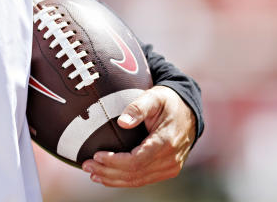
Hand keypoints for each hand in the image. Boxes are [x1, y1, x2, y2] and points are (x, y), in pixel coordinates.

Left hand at [81, 85, 195, 186]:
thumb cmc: (168, 101)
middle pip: (135, 174)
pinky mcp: (168, 169)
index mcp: (166, 142)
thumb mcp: (154, 96)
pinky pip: (144, 179)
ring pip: (138, 180)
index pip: (136, 161)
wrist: (189, 111)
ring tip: (93, 174)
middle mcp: (170, 159)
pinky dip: (125, 180)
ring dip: (114, 179)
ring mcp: (171, 167)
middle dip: (108, 172)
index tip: (96, 155)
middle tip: (87, 166)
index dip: (115, 161)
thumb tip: (122, 121)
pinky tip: (108, 176)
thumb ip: (138, 107)